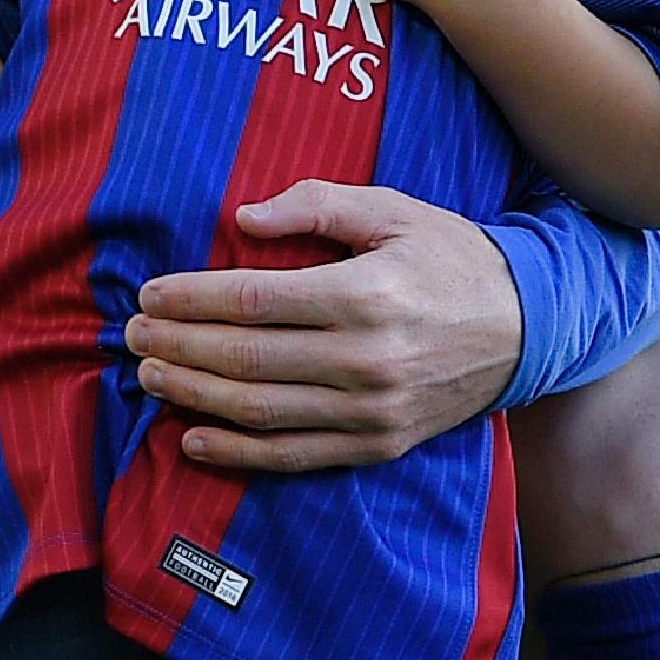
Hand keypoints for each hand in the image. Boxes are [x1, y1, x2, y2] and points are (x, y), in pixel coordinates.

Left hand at [119, 182, 520, 472]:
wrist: (528, 328)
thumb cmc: (450, 259)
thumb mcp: (393, 210)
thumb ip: (317, 203)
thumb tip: (244, 218)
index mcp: (366, 294)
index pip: (252, 301)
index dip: (191, 300)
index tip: (149, 295)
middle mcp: (367, 359)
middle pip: (246, 357)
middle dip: (177, 347)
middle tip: (132, 336)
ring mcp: (372, 410)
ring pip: (261, 410)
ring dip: (194, 397)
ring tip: (150, 376)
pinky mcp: (378, 444)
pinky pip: (294, 456)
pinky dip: (238, 453)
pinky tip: (194, 439)